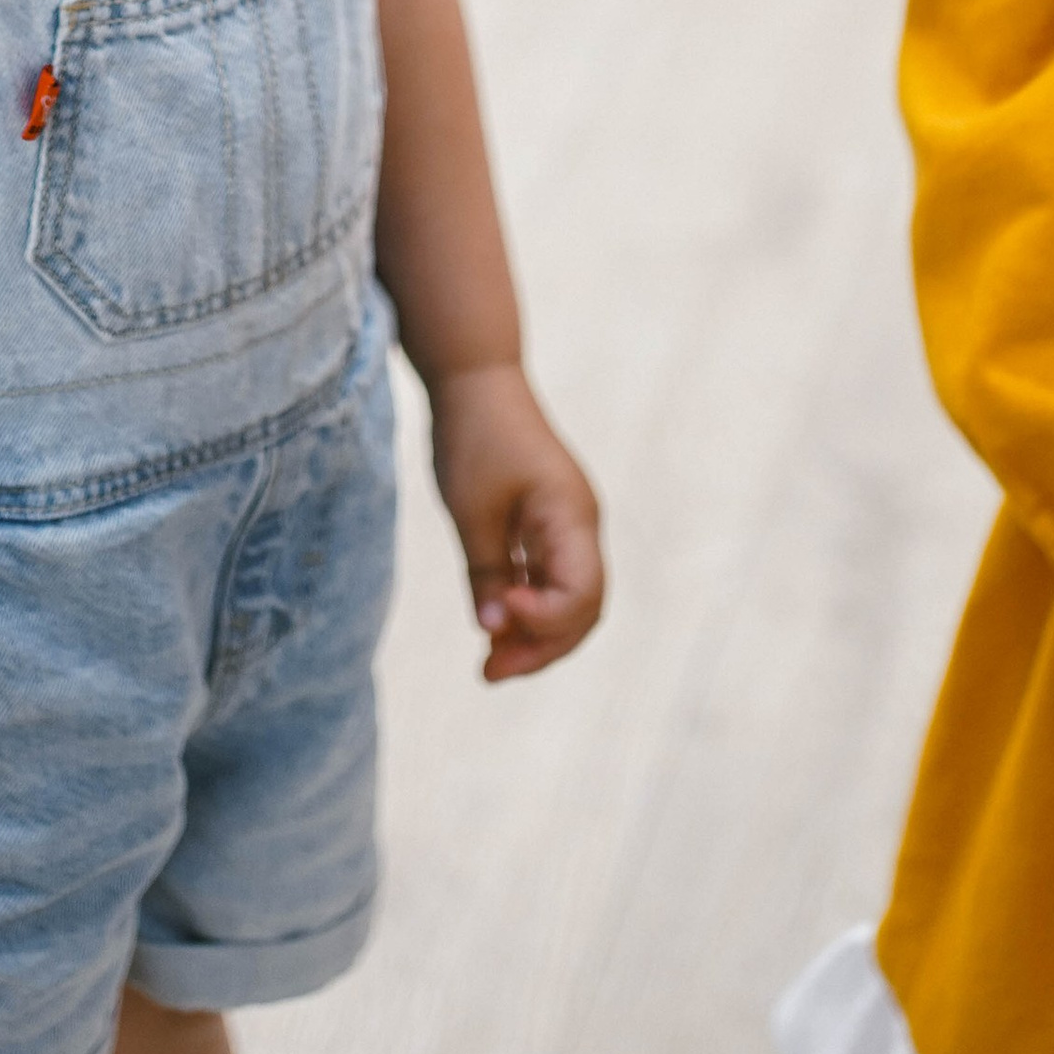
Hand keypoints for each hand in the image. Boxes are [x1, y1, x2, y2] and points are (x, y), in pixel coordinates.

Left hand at [428, 361, 604, 681]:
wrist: (475, 380)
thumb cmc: (474, 436)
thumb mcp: (471, 511)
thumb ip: (486, 573)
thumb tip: (493, 633)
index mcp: (572, 518)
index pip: (581, 596)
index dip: (543, 621)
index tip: (496, 616)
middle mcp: (581, 528)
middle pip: (582, 611)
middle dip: (540, 647)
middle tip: (488, 673)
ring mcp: (567, 528)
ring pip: (568, 602)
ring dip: (534, 636)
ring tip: (488, 664)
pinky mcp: (548, 527)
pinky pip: (550, 582)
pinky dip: (526, 609)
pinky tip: (493, 629)